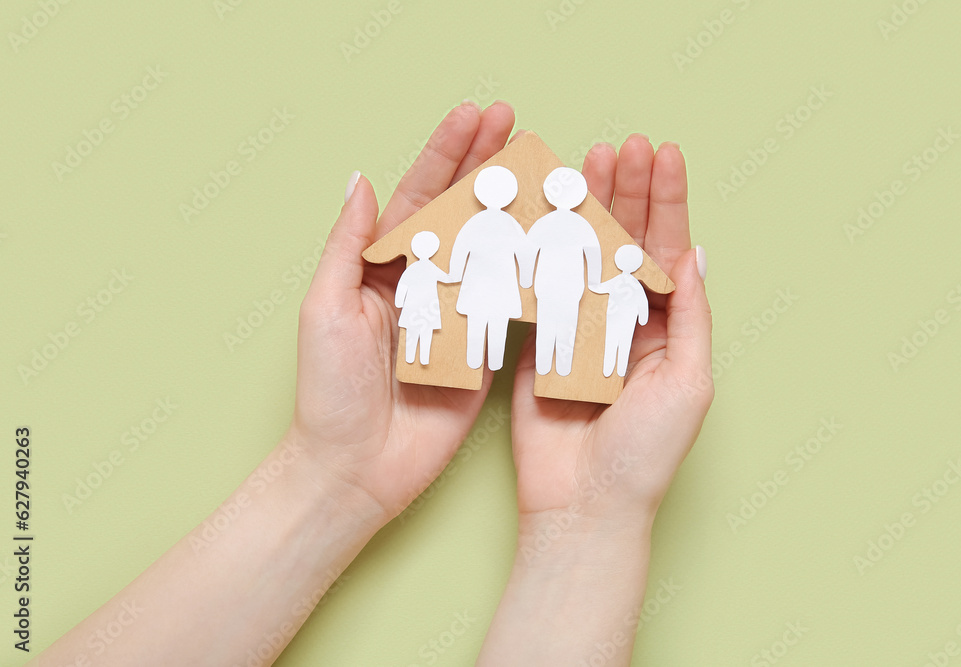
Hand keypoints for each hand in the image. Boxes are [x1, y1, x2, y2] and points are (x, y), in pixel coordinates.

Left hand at [289, 101, 516, 520]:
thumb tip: (362, 179)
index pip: (420, 195)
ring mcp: (456, 313)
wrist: (357, 467)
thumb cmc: (330, 390)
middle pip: (462, 211)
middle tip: (517, 124)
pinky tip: (558, 237)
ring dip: (519, 207)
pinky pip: (512, 302)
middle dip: (489, 165)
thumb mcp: (326, 308)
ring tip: (548, 168)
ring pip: (494, 248)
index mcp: (383, 266)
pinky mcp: (483, 348)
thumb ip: (349, 245)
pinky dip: (535, 269)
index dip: (448, 153)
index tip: (476, 115)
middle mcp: (423, 282)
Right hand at [511, 135, 712, 527]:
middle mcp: (624, 322)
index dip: (665, 201)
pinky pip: (540, 288)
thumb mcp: (689, 381)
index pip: (667, 250)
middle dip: (625, 191)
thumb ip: (690, 315)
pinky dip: (540, 248)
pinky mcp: (539, 343)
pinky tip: (542, 211)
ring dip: (584, 208)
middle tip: (621, 145)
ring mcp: (579, 329)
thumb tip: (694, 254)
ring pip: (582, 255)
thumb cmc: (645, 452)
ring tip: (586, 162)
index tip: (661, 154)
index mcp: (666, 328)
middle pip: (624, 242)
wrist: (583, 504)